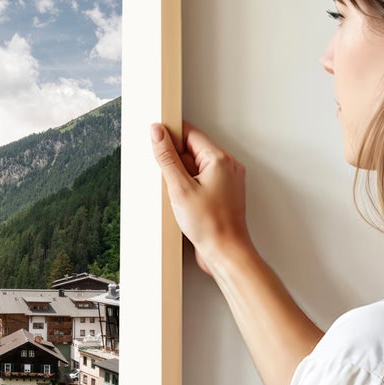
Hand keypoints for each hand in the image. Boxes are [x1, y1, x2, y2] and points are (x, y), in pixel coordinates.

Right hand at [149, 120, 252, 275]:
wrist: (225, 252)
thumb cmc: (210, 224)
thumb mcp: (179, 188)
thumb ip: (167, 157)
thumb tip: (157, 132)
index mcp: (219, 159)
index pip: (190, 134)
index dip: (171, 136)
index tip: (156, 140)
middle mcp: (227, 166)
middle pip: (193, 150)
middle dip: (175, 162)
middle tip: (168, 180)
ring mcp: (226, 181)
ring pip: (196, 167)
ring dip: (181, 177)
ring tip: (178, 196)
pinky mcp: (222, 194)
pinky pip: (201, 181)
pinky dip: (189, 188)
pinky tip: (183, 203)